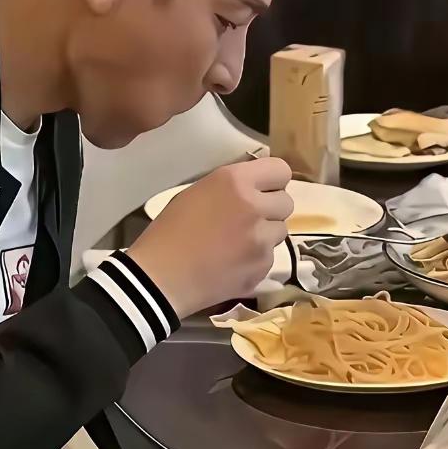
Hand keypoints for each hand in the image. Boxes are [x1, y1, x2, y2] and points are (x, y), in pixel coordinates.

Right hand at [127, 158, 293, 318]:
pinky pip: (270, 257)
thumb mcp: (198, 192)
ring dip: (265, 234)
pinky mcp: (263, 268)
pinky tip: (233, 264)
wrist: (161, 278)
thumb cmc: (170, 229)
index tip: (262, 189)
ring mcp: (262, 241)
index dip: (273, 180)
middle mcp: (255, 207)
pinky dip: (256, 259)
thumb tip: (254, 186)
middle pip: (286, 202)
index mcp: (235, 182)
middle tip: (248, 218)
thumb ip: (231, 186)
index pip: (281, 170)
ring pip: (280, 231)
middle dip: (271, 209)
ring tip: (238, 243)